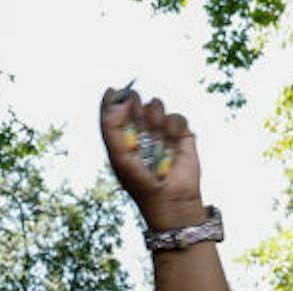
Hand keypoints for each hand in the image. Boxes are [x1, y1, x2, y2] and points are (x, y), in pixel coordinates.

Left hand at [99, 87, 205, 228]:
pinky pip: (176, 116)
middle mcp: (139, 130)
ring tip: (156, 136)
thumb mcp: (119, 156)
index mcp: (121, 135)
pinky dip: (173, 126)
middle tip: (135, 112)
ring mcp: (160, 130)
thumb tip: (115, 96)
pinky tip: (172, 140)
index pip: (114, 108)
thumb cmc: (140, 182)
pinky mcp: (180, 133)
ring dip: (154, 116)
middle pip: (135, 100)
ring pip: (155, 104)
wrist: (170, 199)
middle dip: (135, 102)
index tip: (113, 90)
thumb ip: (111, 127)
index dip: (114, 97)